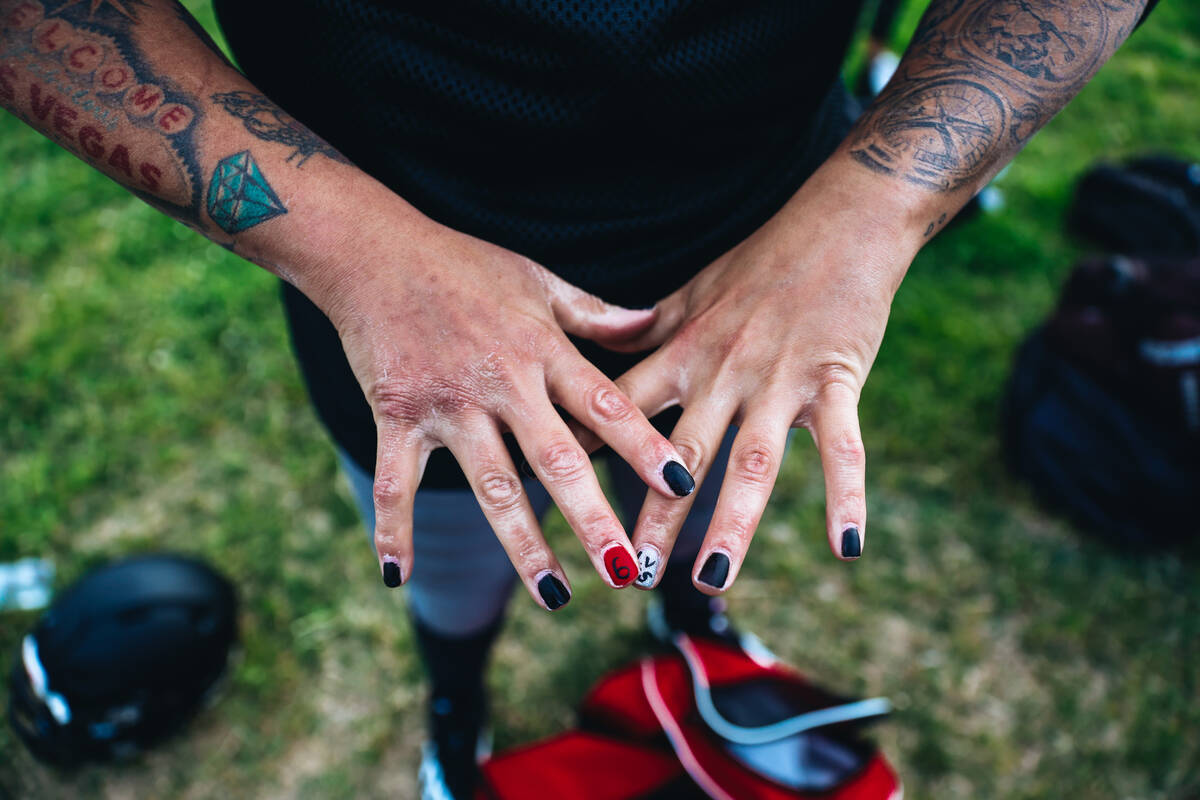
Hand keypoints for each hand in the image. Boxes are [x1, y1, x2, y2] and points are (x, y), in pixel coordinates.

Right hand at [318, 217, 694, 606]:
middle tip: (624, 571)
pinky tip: (398, 577)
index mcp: (542, 349)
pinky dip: (392, 529)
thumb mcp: (537, 279)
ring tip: (555, 595)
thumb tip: (651, 322)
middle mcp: (501, 382)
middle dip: (593, 519)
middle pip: (557, 460)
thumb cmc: (463, 264)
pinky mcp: (396, 416)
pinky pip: (395, 482)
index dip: (644, 444)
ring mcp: (447, 404)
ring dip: (523, 544)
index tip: (682, 485)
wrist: (373, 251)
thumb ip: (594, 313)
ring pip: (492, 485)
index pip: (606, 404)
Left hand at [602, 163, 923, 592]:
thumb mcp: (693, 293)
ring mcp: (780, 379)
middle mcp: (724, 370)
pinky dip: (846, 496)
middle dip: (655, 514)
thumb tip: (601, 352)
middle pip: (681, 452)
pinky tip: (845, 548)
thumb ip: (649, 333)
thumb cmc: (762, 260)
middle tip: (629, 571)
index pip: (623, 408)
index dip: (587, 451)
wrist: (839, 221)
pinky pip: (842, 446)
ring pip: (753, 461)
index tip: (553, 496)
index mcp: (684, 351)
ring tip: (711, 577)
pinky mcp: (835, 379)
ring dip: (732, 523)